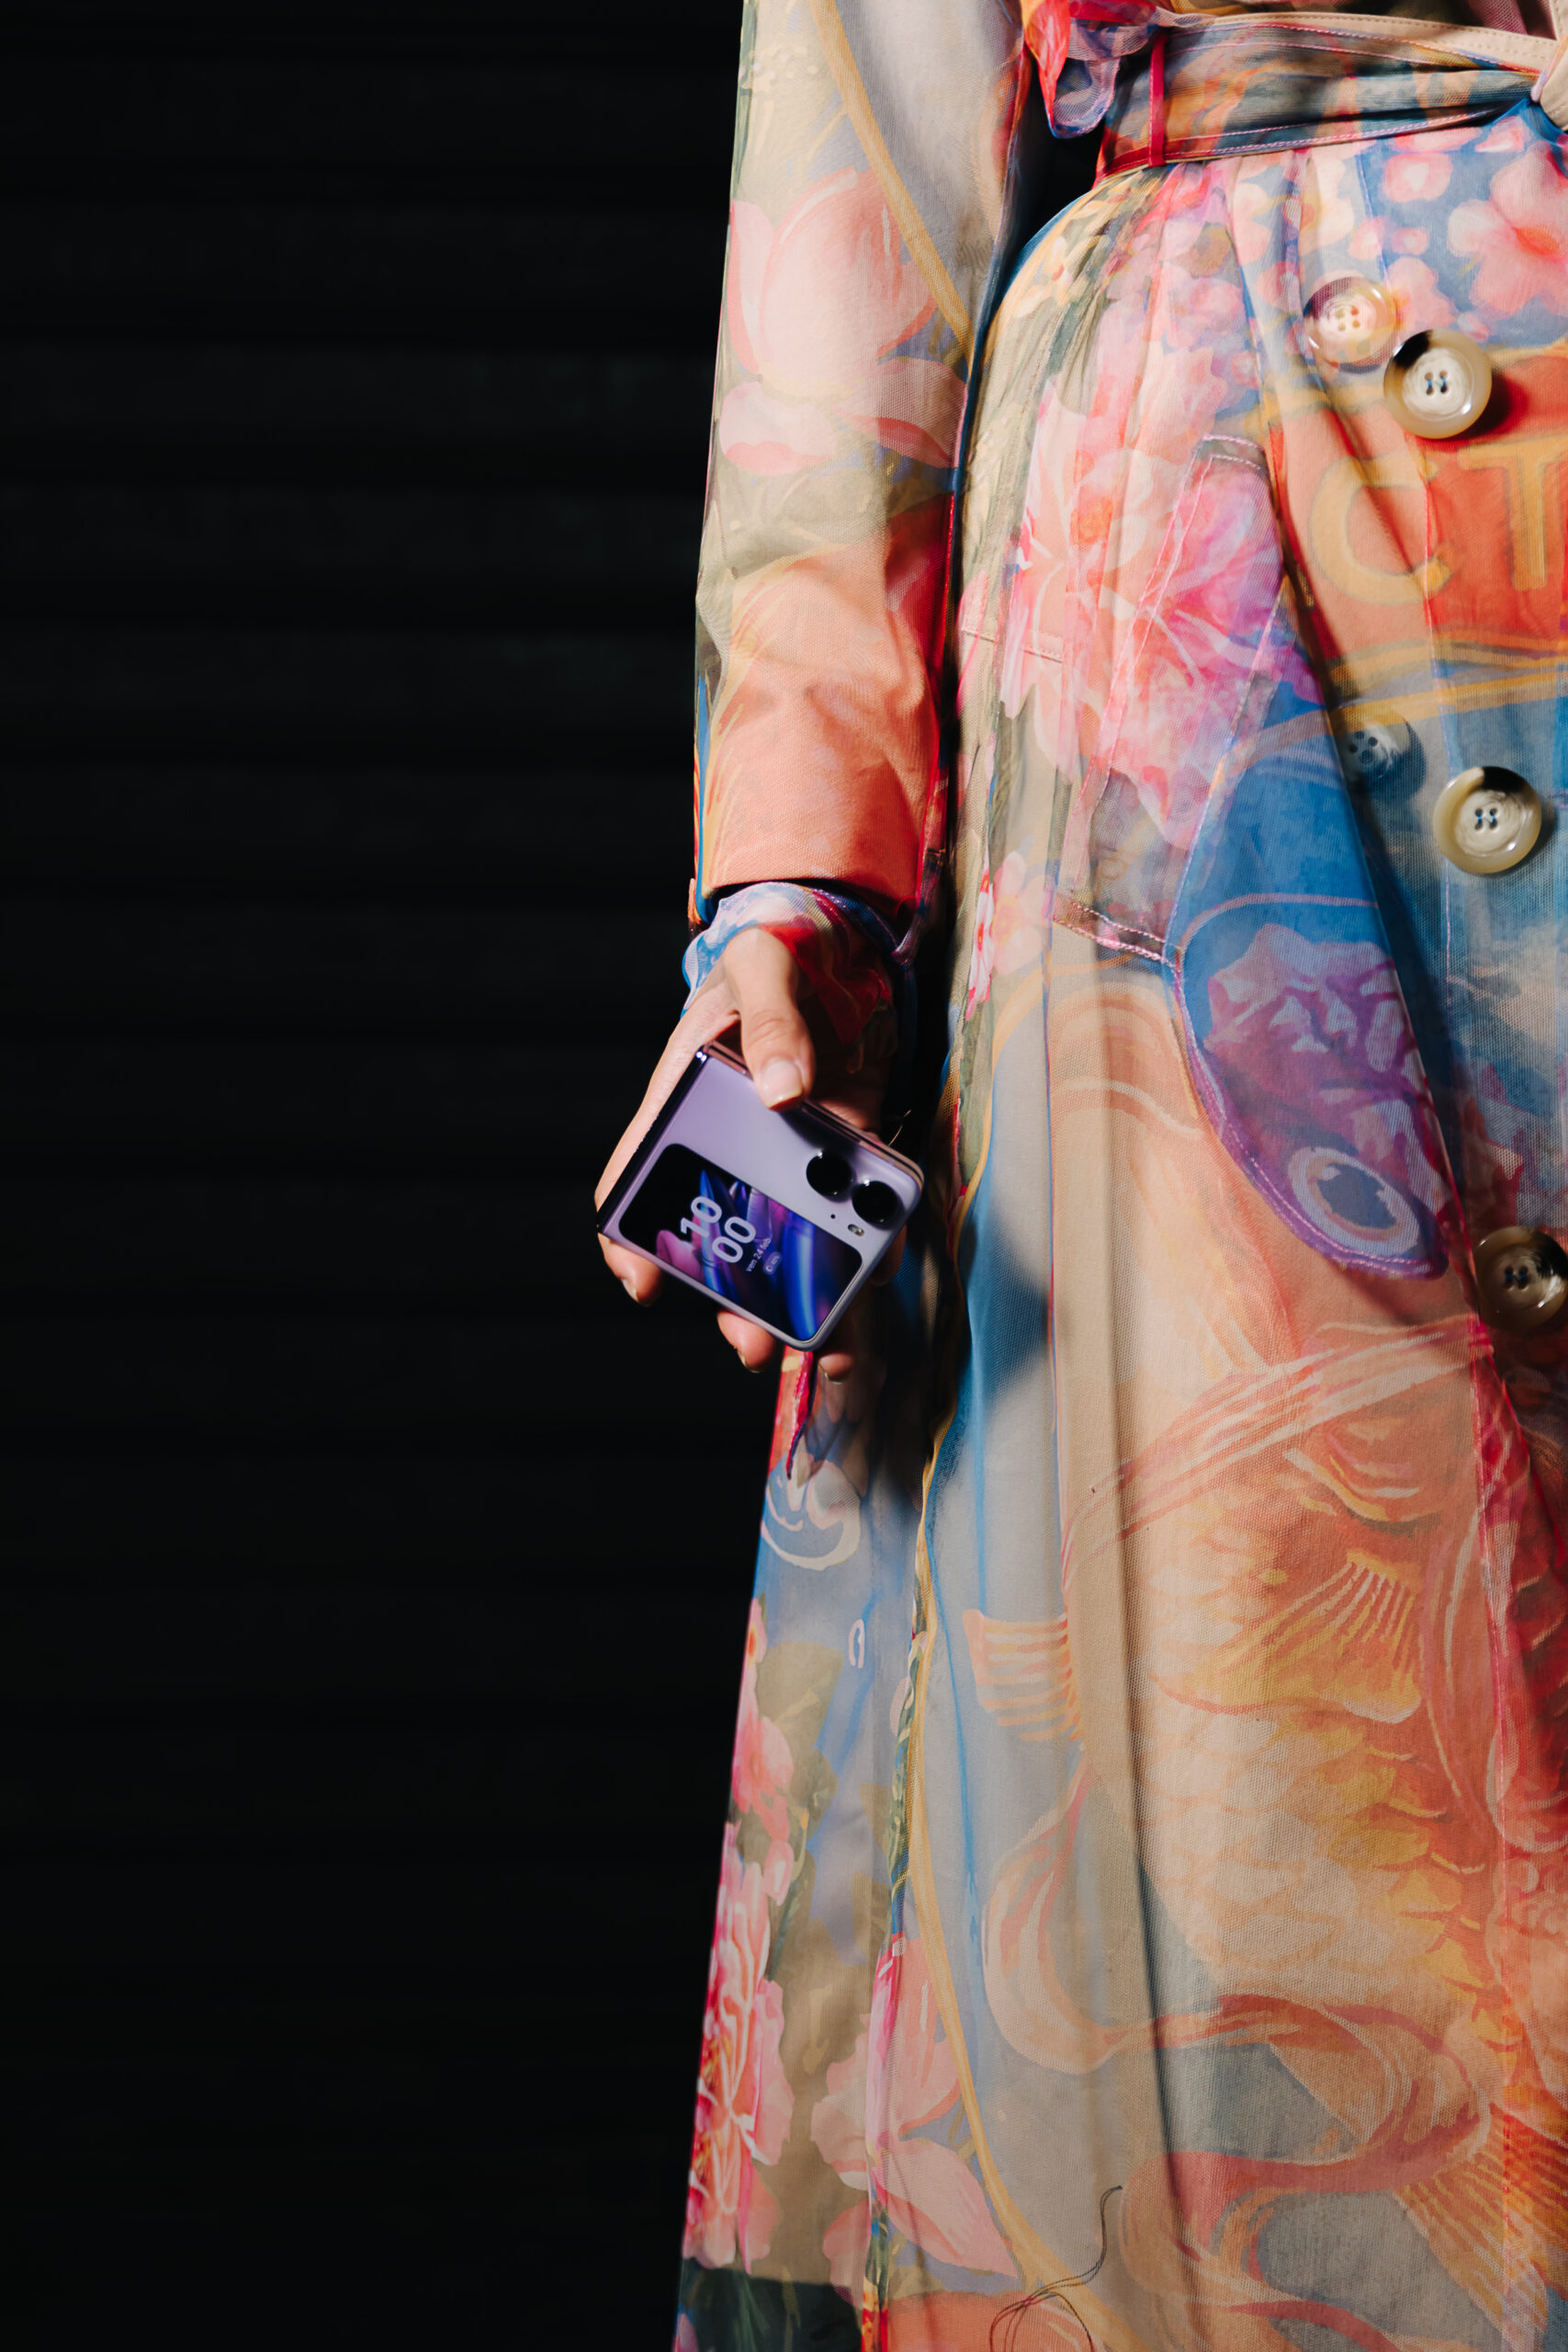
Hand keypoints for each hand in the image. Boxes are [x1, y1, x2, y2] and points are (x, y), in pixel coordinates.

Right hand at [595, 925, 902, 1377]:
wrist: (846, 933)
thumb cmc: (780, 943)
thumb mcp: (765, 960)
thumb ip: (771, 1018)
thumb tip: (781, 1092)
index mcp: (686, 1096)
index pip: (640, 1172)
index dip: (628, 1237)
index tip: (644, 1285)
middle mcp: (733, 1138)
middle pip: (718, 1231)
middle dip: (735, 1297)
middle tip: (753, 1345)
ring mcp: (791, 1148)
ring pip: (790, 1235)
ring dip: (808, 1293)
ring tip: (829, 1344)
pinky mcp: (849, 1143)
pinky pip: (855, 1202)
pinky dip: (870, 1242)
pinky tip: (883, 1268)